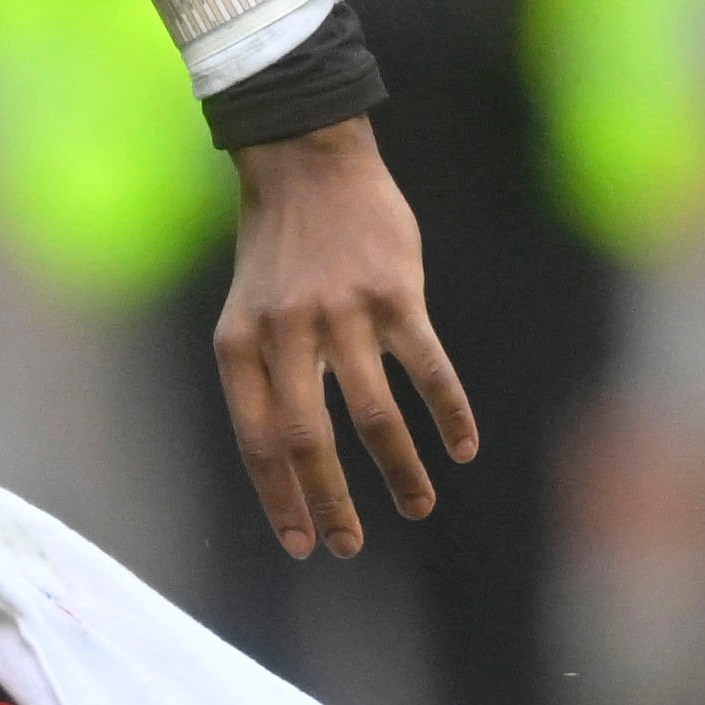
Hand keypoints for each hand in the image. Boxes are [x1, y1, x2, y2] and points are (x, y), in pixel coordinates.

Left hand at [213, 118, 476, 558]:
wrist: (307, 159)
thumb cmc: (280, 247)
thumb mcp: (247, 311)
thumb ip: (264, 375)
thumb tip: (287, 461)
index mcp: (242, 346)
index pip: (258, 442)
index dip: (280, 499)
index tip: (301, 544)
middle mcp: (287, 334)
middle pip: (311, 440)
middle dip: (332, 503)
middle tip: (350, 545)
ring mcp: (343, 313)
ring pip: (373, 414)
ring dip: (399, 470)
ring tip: (418, 506)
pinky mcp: (394, 293)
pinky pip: (426, 368)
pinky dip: (449, 413)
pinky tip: (462, 447)